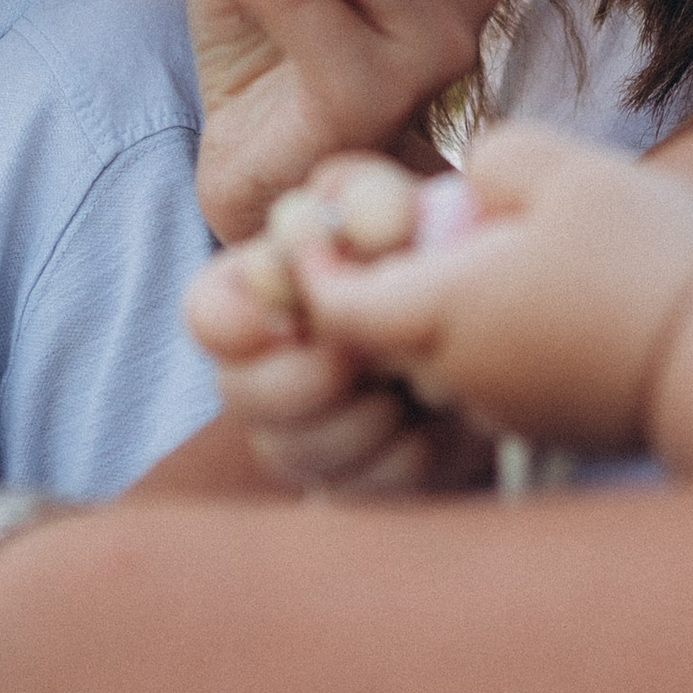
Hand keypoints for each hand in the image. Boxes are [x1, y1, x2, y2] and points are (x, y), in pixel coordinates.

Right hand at [184, 228, 494, 495]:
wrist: (486, 330)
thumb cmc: (424, 253)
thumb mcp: (396, 209)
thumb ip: (364, 202)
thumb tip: (352, 230)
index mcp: (250, 294)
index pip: (207, 316)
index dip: (247, 322)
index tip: (303, 314)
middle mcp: (255, 371)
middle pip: (243, 396)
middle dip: (319, 372)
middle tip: (375, 351)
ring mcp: (296, 438)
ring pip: (300, 452)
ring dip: (372, 414)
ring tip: (418, 379)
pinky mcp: (347, 489)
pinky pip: (359, 490)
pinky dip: (408, 455)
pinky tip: (435, 422)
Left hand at [291, 131, 692, 458]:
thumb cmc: (647, 255)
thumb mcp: (566, 169)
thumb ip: (495, 158)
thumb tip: (471, 181)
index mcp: (446, 309)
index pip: (336, 307)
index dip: (316, 269)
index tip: (322, 229)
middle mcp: (458, 376)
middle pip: (381, 336)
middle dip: (377, 286)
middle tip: (397, 229)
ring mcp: (504, 412)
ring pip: (435, 361)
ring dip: (438, 314)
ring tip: (479, 258)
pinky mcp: (549, 428)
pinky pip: (489, 382)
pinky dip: (490, 343)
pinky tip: (541, 302)